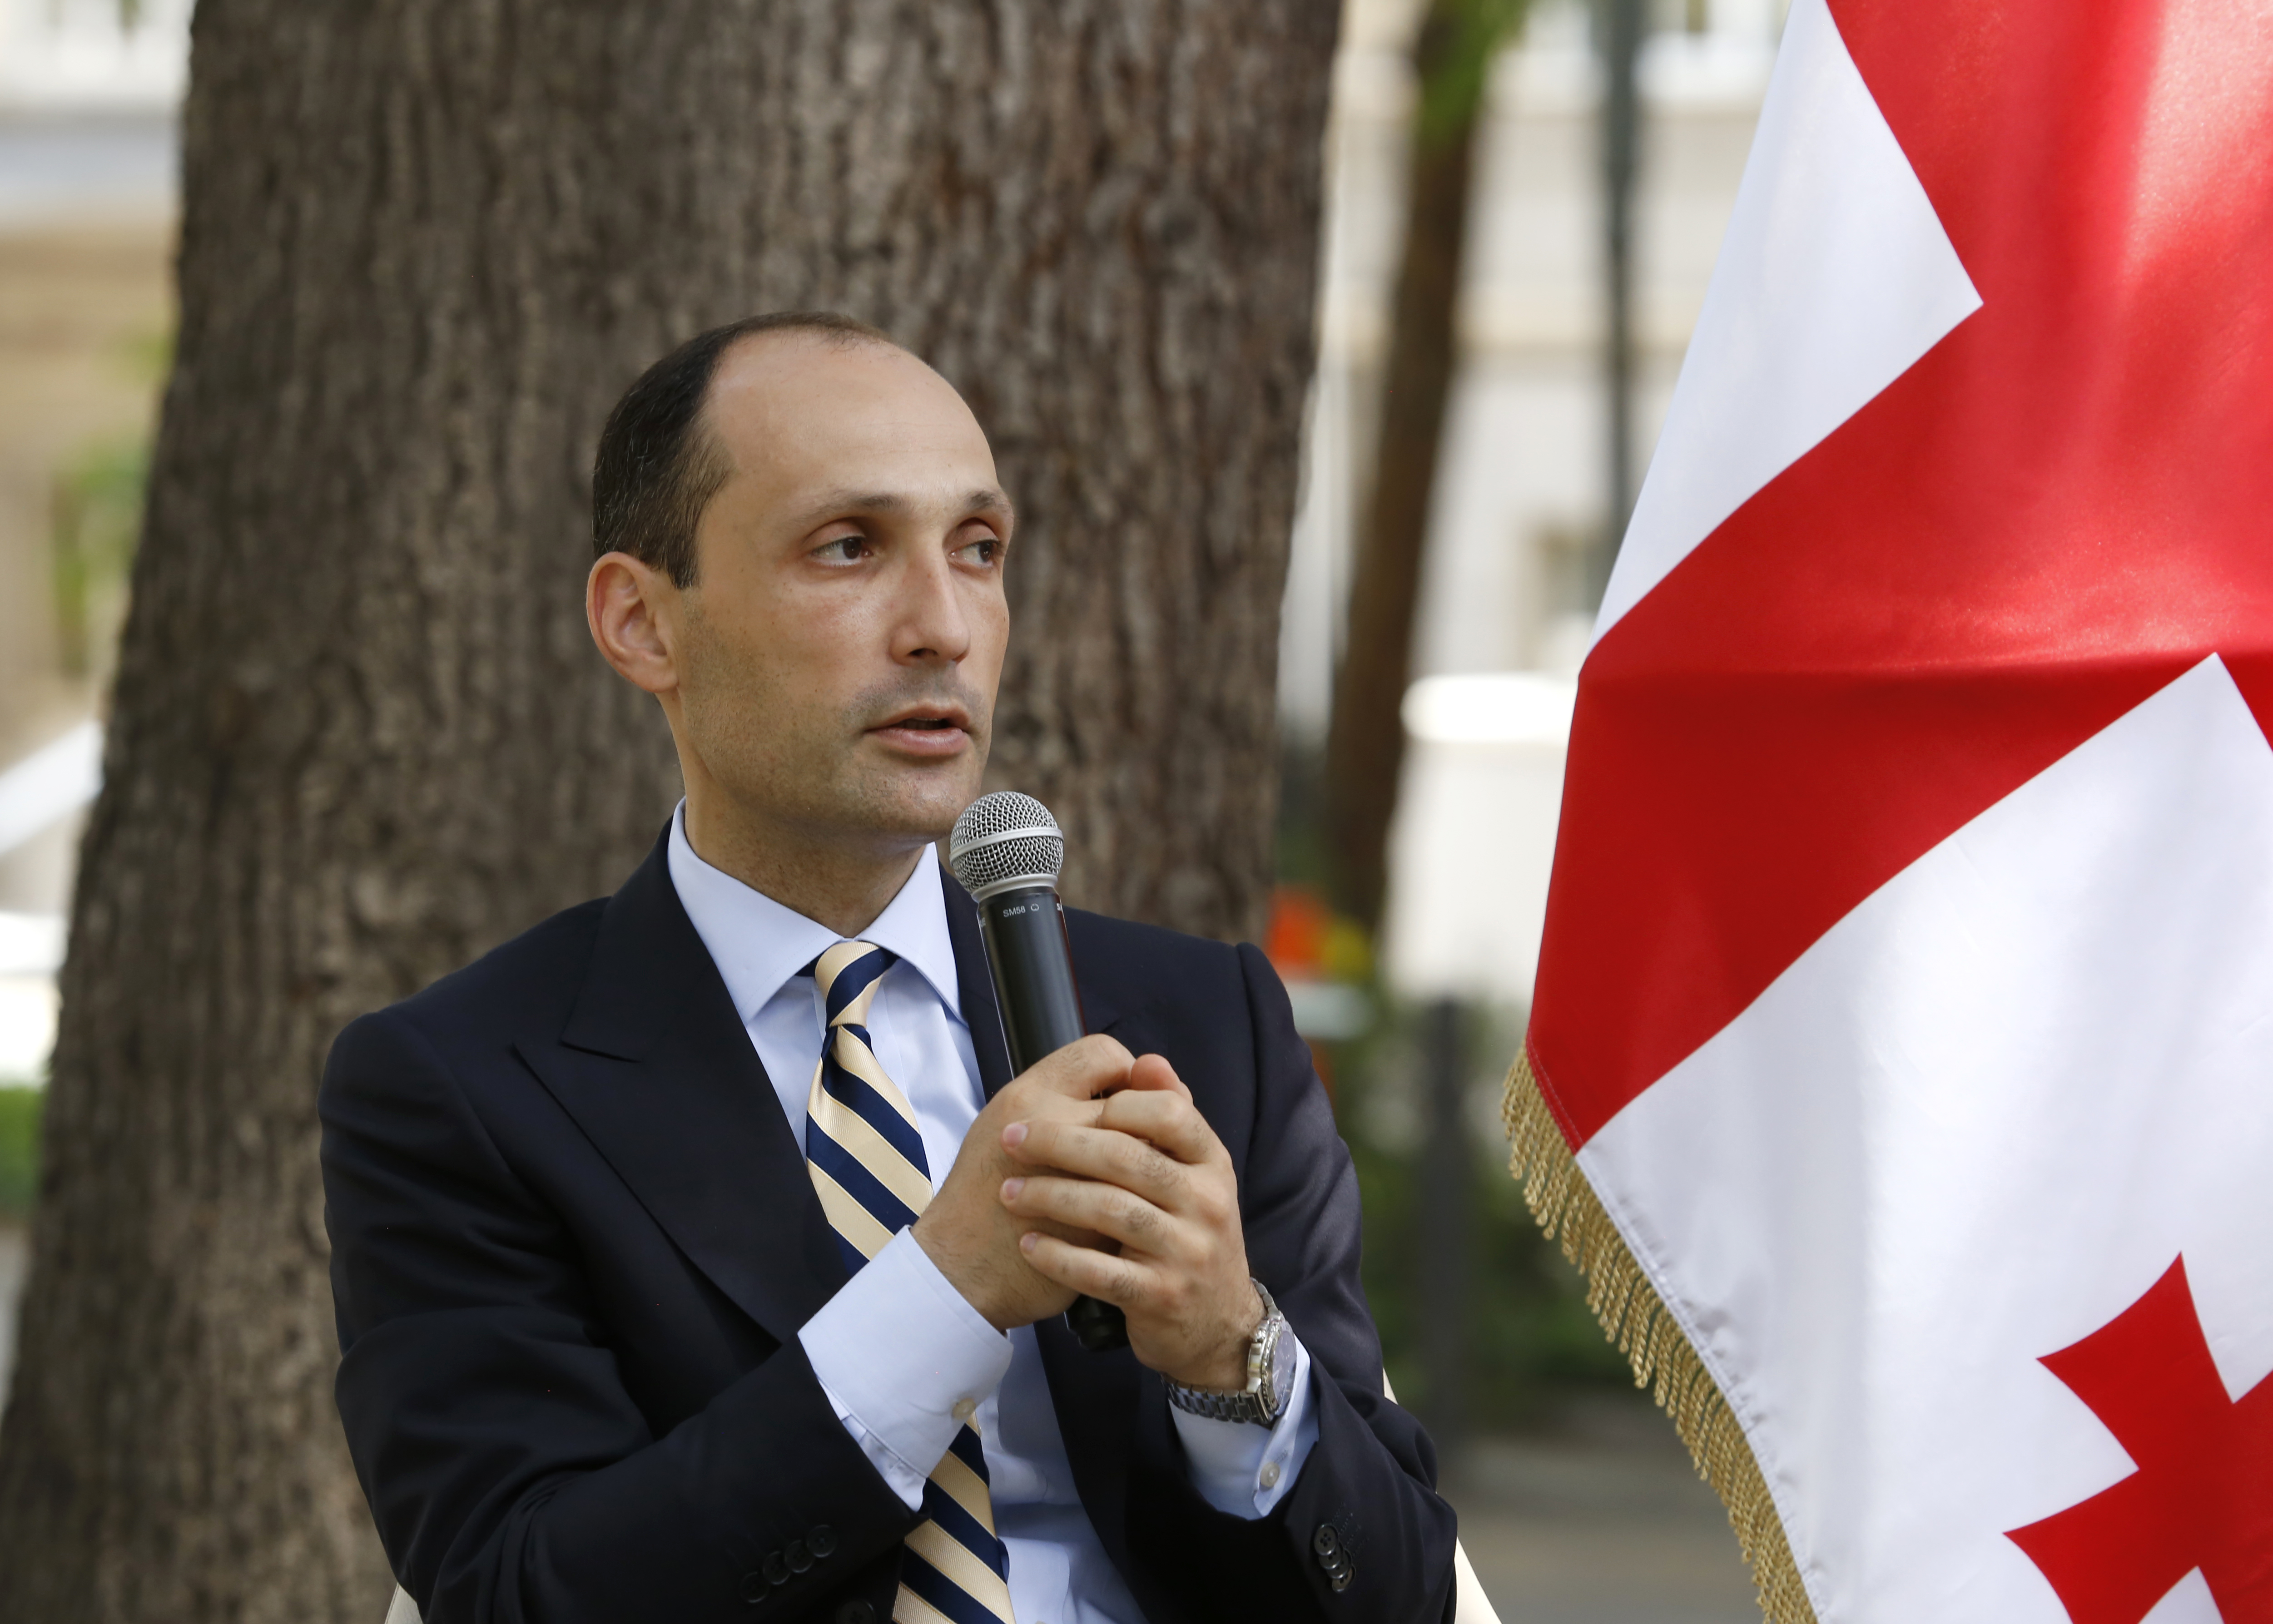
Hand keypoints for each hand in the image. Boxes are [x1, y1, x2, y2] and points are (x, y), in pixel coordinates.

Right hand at [911, 1035, 1133, 1331]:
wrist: (960, 1266)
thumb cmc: (986, 1192)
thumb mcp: (1012, 1125)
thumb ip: (1071, 1097)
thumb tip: (1149, 1072)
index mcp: (1029, 1096)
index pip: (1102, 1052)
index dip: (1123, 1070)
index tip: (1119, 1098)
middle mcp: (1052, 1126)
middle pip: (1134, 1101)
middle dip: (1145, 1120)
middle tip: (1134, 1142)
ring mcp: (1078, 1176)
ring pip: (1147, 1150)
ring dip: (1153, 1161)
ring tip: (1133, 1177)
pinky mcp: (1094, 1224)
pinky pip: (1142, 1200)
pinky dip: (1144, 1202)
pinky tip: (1127, 1209)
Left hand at [999, 1054, 1263, 1390]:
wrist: (1218, 1326)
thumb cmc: (1188, 1236)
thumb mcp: (1192, 1177)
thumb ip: (1167, 1120)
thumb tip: (1145, 1060)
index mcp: (1212, 1163)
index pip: (1169, 1112)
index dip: (1112, 1101)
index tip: (1058, 1103)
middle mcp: (1207, 1203)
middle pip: (1128, 1157)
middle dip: (1059, 1142)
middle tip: (1011, 1139)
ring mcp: (1187, 1252)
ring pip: (1110, 1211)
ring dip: (1050, 1197)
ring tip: (1008, 1193)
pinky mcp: (1162, 1297)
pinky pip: (1101, 1272)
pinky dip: (1058, 1257)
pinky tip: (1029, 1245)